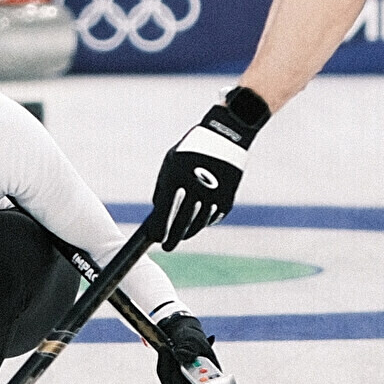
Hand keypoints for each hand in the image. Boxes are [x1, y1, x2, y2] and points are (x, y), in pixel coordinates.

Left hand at [150, 86, 269, 248]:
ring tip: (182, 236)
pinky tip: (198, 223)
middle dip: (172, 239)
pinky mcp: (227, 198)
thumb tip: (158, 212)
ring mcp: (213, 196)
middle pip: (181, 225)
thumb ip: (163, 187)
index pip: (164, 214)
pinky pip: (213, 217)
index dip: (159, 231)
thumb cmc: (192, 148)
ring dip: (189, 233)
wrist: (226, 136)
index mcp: (176, 180)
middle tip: (167, 247)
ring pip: (198, 224)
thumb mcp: (171, 161)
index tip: (156, 239)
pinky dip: (205, 222)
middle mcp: (195, 190)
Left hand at [151, 312, 227, 383]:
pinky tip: (166, 351)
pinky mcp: (170, 383)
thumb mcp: (194, 340)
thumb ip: (190, 348)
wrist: (181, 334)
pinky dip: (164, 366)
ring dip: (170, 371)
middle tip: (179, 367)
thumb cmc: (194, 340)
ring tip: (170, 350)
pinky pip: (165, 379)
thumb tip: (182, 356)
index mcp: (214, 381)